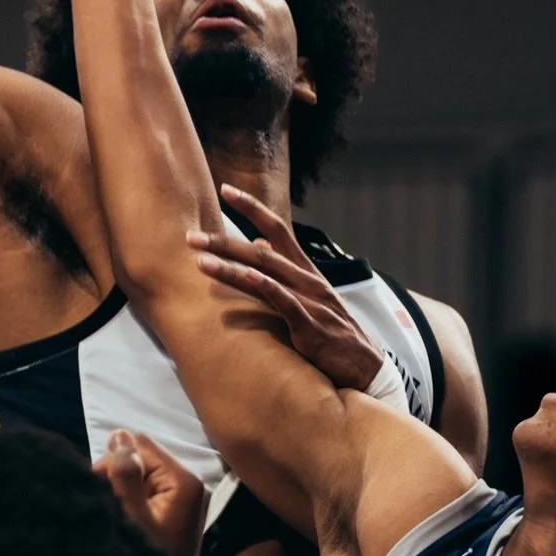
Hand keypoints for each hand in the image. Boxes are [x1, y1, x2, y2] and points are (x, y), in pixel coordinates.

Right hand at [97, 429, 208, 555]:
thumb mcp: (134, 519)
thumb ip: (127, 477)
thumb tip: (119, 434)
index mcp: (184, 480)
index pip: (141, 446)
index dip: (116, 462)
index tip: (101, 492)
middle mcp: (188, 483)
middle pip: (142, 457)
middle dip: (118, 476)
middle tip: (107, 508)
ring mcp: (183, 497)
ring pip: (141, 474)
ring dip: (122, 489)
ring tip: (114, 516)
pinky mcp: (175, 510)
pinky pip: (147, 489)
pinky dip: (131, 500)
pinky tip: (124, 520)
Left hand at [189, 186, 385, 391]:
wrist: (364, 366)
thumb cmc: (330, 330)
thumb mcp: (307, 296)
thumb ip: (281, 272)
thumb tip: (256, 245)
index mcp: (304, 268)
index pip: (277, 228)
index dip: (252, 207)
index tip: (226, 189)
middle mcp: (306, 277)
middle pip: (261, 250)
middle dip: (223, 241)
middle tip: (190, 236)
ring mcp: (309, 299)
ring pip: (266, 273)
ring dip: (230, 265)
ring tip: (200, 260)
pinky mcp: (310, 324)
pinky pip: (284, 301)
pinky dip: (264, 287)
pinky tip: (246, 277)